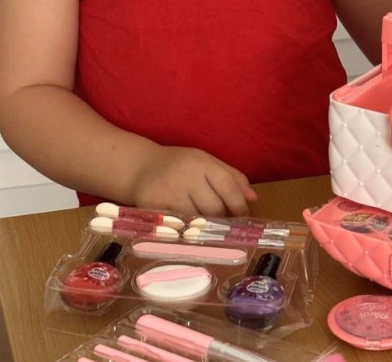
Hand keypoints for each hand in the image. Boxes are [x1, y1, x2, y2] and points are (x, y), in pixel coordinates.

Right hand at [129, 146, 257, 216]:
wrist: (139, 167)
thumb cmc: (179, 165)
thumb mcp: (206, 162)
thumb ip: (231, 177)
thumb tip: (253, 198)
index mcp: (201, 162)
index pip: (228, 186)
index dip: (239, 205)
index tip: (244, 217)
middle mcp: (186, 175)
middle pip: (214, 207)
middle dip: (222, 219)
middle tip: (224, 225)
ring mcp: (169, 191)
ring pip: (197, 219)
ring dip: (204, 226)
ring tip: (205, 226)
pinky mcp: (154, 206)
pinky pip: (178, 225)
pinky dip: (186, 229)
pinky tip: (187, 228)